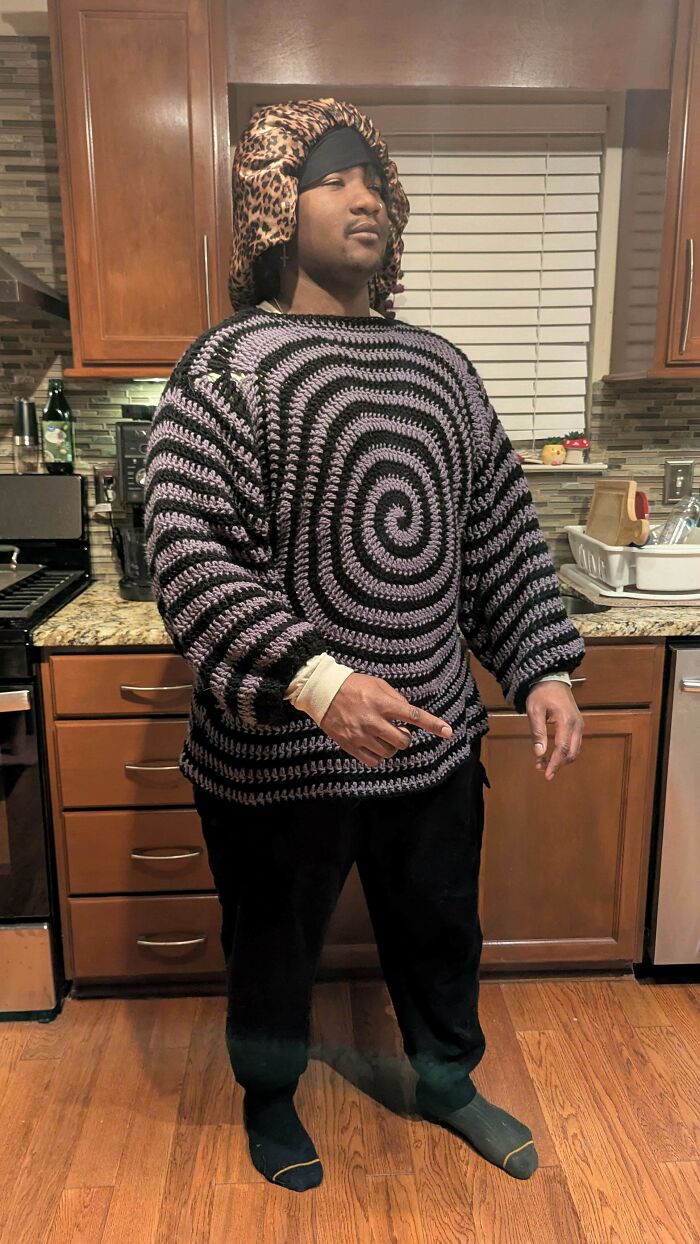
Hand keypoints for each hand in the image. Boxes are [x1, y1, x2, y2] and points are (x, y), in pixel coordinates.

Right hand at [320, 672, 452, 766]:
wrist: (322, 692)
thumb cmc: (353, 685)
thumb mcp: (378, 684)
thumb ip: (396, 699)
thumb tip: (409, 715)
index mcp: (382, 703)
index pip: (414, 716)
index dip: (433, 724)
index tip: (448, 732)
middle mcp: (373, 721)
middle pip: (403, 740)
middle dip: (405, 737)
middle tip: (398, 730)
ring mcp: (361, 735)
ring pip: (389, 752)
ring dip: (391, 746)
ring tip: (382, 735)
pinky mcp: (350, 745)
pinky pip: (373, 761)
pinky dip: (378, 756)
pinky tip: (374, 745)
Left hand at [526, 682, 583, 780]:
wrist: (552, 679)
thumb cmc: (541, 694)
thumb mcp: (534, 711)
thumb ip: (538, 732)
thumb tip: (539, 753)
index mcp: (566, 721)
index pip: (562, 749)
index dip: (555, 764)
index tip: (546, 774)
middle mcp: (577, 725)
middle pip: (571, 753)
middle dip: (557, 764)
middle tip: (541, 769)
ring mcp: (579, 725)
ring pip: (574, 750)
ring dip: (560, 760)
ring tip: (542, 763)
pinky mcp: (577, 725)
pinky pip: (574, 744)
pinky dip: (564, 752)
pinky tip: (551, 754)